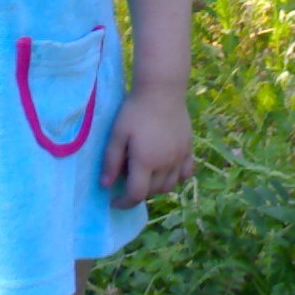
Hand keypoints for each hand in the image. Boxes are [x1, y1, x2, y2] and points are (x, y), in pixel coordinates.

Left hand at [100, 88, 193, 208]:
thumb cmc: (135, 111)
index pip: (136, 195)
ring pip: (170, 186)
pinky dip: (176, 178)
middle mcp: (165, 164)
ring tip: (144, 178)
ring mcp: (179, 157)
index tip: (113, 202)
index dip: (123, 203)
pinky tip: (166, 171)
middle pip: (152, 191)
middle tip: (126, 183)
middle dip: (137, 193)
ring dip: (155, 188)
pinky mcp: (188, 148)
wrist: (161, 91)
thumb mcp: (117, 134)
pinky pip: (185, 173)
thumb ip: (111, 160)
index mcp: (145, 161)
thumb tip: (106, 184)